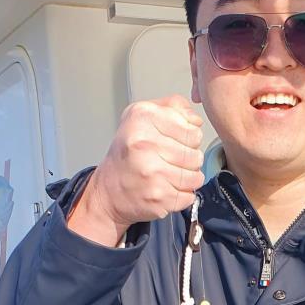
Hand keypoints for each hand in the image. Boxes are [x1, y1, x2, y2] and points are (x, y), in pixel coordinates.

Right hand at [70, 95, 204, 244]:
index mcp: (143, 118)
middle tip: (169, 162)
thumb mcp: (142, 117)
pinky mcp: (158, 197)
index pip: (193, 131)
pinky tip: (166, 189)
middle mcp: (145, 144)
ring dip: (187, 179)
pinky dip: (181, 196)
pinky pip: (189, 196)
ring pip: (196, 177)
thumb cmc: (127, 154)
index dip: (189, 139)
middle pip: (196, 155)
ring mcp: (152, 172)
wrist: (108, 191)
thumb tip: (196, 120)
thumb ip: (173, 108)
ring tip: (169, 176)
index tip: (175, 143)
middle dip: (188, 160)